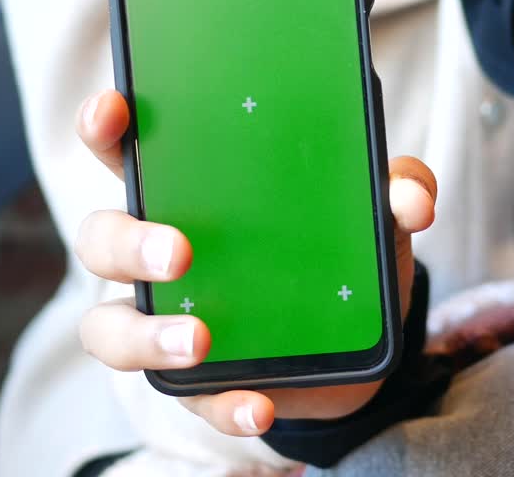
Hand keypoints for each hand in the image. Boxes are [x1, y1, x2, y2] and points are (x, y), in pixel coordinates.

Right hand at [72, 89, 436, 434]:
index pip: (124, 148)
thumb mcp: (375, 212)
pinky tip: (259, 405)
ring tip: (200, 339)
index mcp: (189, 191)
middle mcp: (157, 254)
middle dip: (128, 242)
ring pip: (111, 328)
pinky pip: (190, 399)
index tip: (114, 109)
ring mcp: (166, 320)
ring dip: (148, 335)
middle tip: (180, 251)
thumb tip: (410, 198)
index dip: (105, 126)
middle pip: (102, 239)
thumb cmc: (340, 251)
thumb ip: (398, 185)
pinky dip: (225, 404)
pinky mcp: (196, 384)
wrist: (356, 342)